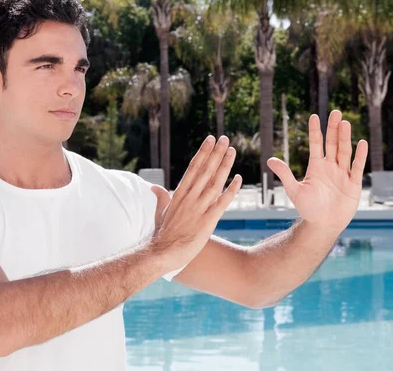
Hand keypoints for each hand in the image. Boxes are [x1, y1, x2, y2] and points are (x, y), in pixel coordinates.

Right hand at [149, 135, 242, 271]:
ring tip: (232, 151)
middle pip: (205, 170)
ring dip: (224, 166)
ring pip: (214, 182)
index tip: (210, 140)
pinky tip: (238, 179)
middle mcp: (190, 197)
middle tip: (225, 138)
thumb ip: (161, 198)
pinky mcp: (208, 221)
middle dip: (216, 153)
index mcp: (179, 193)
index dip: (203, 153)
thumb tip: (153, 187)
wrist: (163, 253)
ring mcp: (199, 208)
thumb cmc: (162, 234)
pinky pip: (222, 202)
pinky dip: (231, 190)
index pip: (193, 168)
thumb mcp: (160, 212)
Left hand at [267, 110, 367, 233]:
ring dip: (345, 138)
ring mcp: (342, 174)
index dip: (315, 131)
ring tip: (345, 123)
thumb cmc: (307, 208)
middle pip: (332, 144)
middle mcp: (330, 167)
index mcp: (316, 167)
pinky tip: (361, 143)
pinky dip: (359, 156)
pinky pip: (357, 167)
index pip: (316, 144)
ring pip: (344, 152)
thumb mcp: (294, 190)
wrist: (322, 224)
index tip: (314, 116)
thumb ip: (285, 174)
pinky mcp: (353, 183)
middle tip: (335, 112)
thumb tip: (270, 160)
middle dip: (333, 129)